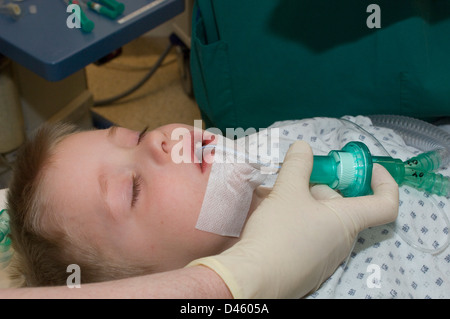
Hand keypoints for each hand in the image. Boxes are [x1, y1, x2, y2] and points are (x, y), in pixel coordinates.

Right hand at [188, 141, 398, 297]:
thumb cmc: (278, 232)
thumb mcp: (287, 191)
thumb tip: (303, 147)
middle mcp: (342, 242)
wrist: (253, 278)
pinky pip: (309, 236)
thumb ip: (298, 164)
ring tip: (273, 196)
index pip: (386, 203)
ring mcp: (325, 257)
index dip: (383, 180)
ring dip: (302, 202)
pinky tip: (270, 217)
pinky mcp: (308, 267)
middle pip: (341, 205)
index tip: (367, 167)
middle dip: (320, 186)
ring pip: (321, 219)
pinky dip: (295, 221)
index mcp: (347, 221)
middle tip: (294, 178)